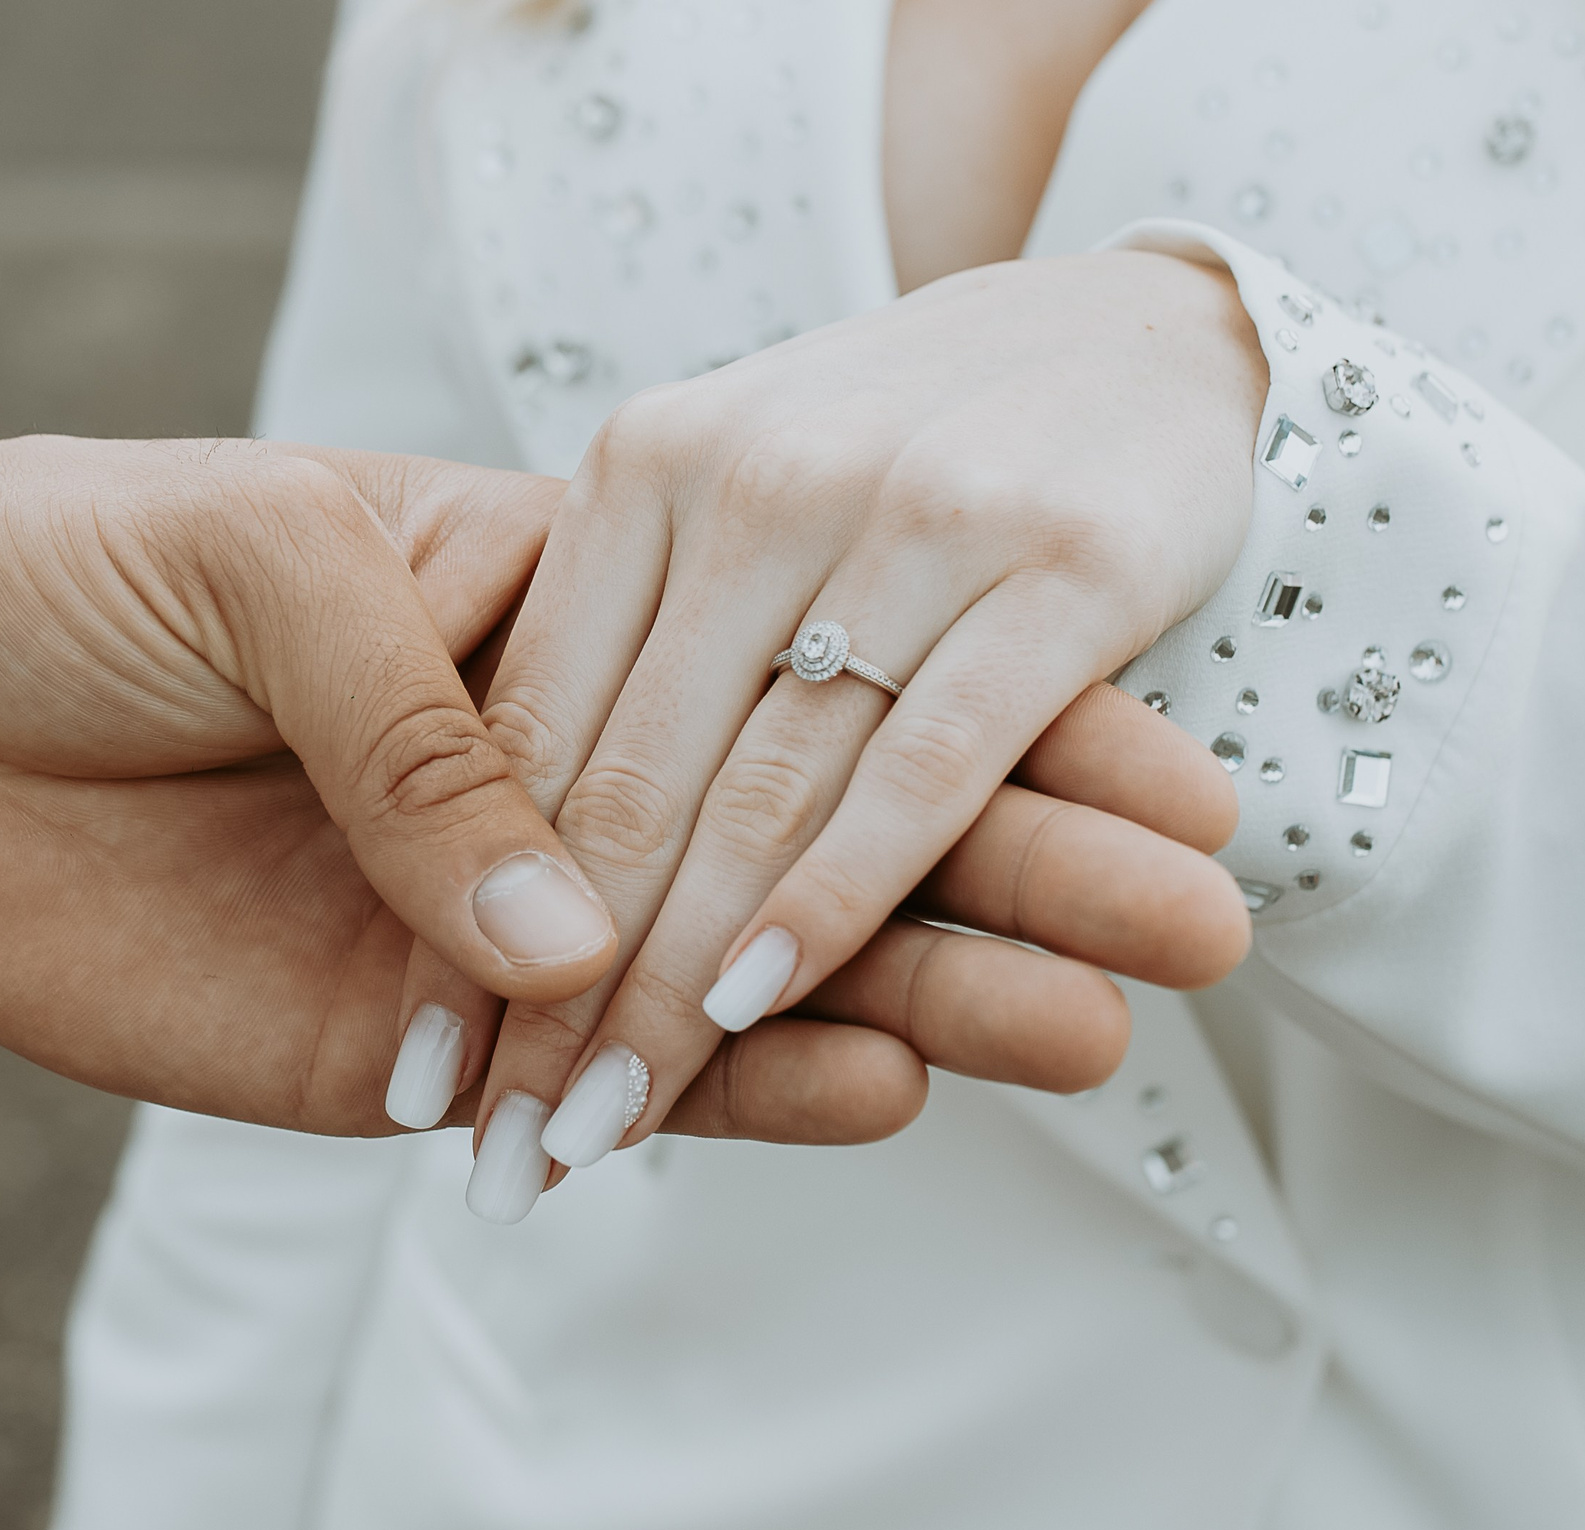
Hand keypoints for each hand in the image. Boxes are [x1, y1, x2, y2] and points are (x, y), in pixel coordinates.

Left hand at [0, 438, 1216, 1146]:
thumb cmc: (64, 566)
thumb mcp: (259, 571)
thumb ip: (424, 730)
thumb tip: (577, 930)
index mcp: (551, 605)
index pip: (804, 671)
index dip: (986, 723)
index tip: (1163, 774)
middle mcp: (558, 767)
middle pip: (826, 828)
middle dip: (1019, 878)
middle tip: (1196, 931)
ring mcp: (494, 916)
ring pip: (743, 969)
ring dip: (924, 1000)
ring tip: (1091, 1033)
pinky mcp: (401, 1042)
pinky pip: (594, 1077)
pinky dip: (728, 1096)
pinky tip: (882, 1091)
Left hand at [404, 248, 1263, 1168]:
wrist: (1152, 322)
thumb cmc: (893, 435)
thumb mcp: (722, 496)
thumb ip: (612, 645)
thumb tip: (524, 893)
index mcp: (647, 468)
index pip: (539, 727)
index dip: (473, 908)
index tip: (431, 1067)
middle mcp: (752, 487)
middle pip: (634, 788)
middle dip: (560, 994)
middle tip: (505, 1153)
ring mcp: (906, 521)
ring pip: (759, 799)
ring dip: (676, 993)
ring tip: (596, 1128)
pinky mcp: (1059, 565)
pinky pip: (921, 766)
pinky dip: (836, 896)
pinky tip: (764, 1005)